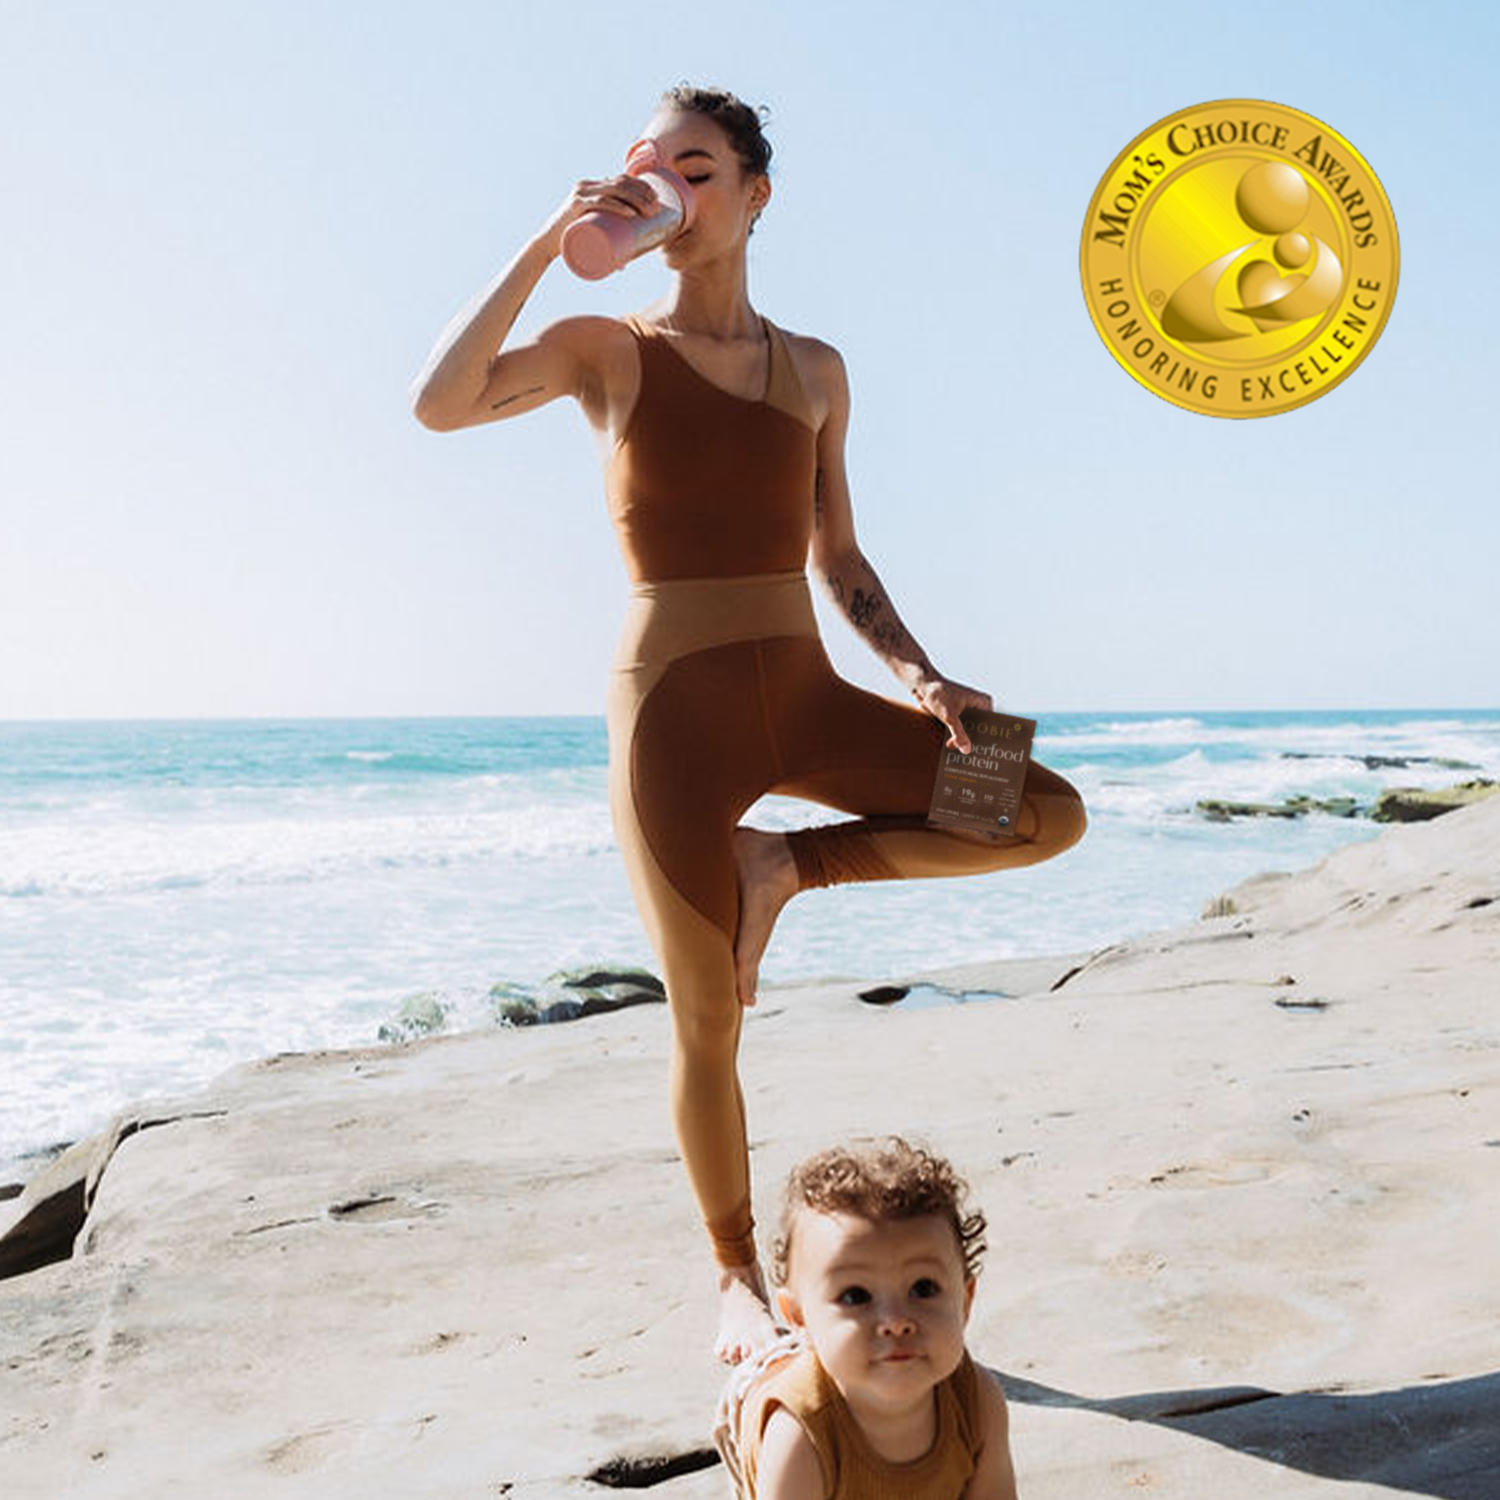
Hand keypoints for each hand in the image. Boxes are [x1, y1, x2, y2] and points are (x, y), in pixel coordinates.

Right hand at [538, 172, 659, 254]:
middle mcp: (587, 185)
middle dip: (643, 193)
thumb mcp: (591, 237)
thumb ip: (606, 247)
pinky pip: (601, 202)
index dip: (642, 185)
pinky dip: (617, 207)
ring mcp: (581, 193)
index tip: (656, 199)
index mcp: (593, 187)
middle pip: (622, 183)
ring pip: (615, 190)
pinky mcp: (576, 206)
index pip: (622, 179)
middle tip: (657, 209)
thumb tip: (623, 265)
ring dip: (636, 200)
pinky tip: (630, 213)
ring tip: (650, 212)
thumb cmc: (570, 242)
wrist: (546, 245)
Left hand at [910, 675, 992, 752]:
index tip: (985, 752)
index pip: (990, 726)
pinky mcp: (958, 718)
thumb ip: (959, 734)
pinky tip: (951, 748)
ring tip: (959, 755)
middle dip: (974, 743)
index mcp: (984, 703)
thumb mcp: (950, 716)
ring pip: (970, 733)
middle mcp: (979, 708)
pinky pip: (960, 732)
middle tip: (970, 757)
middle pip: (981, 731)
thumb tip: (967, 750)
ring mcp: (969, 714)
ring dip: (963, 743)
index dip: (987, 739)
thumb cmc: (938, 695)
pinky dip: (956, 740)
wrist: (923, 687)